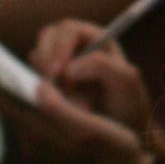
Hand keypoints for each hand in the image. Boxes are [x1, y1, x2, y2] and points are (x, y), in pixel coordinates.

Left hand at [0, 39, 161, 163]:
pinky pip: (23, 115)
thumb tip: (36, 85)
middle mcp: (30, 140)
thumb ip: (59, 109)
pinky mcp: (45, 148)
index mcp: (38, 132)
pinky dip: (18, 94)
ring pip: (10, 108)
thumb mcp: (89, 129)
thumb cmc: (116, 153)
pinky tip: (27, 82)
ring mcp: (37, 145)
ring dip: (3, 83)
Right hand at [33, 23, 159, 150]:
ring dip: (46, 80)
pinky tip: (63, 108)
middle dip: (45, 61)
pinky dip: (43, 92)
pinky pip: (35, 79)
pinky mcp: (50, 82)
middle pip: (47, 38)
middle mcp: (76, 46)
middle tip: (50, 86)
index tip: (58, 71)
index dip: (60, 47)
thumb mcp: (126, 83)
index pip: (68, 30)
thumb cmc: (129, 105)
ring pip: (38, 59)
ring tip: (71, 103)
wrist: (123, 132)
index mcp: (96, 38)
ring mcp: (61, 64)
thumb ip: (102, 66)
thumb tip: (69, 69)